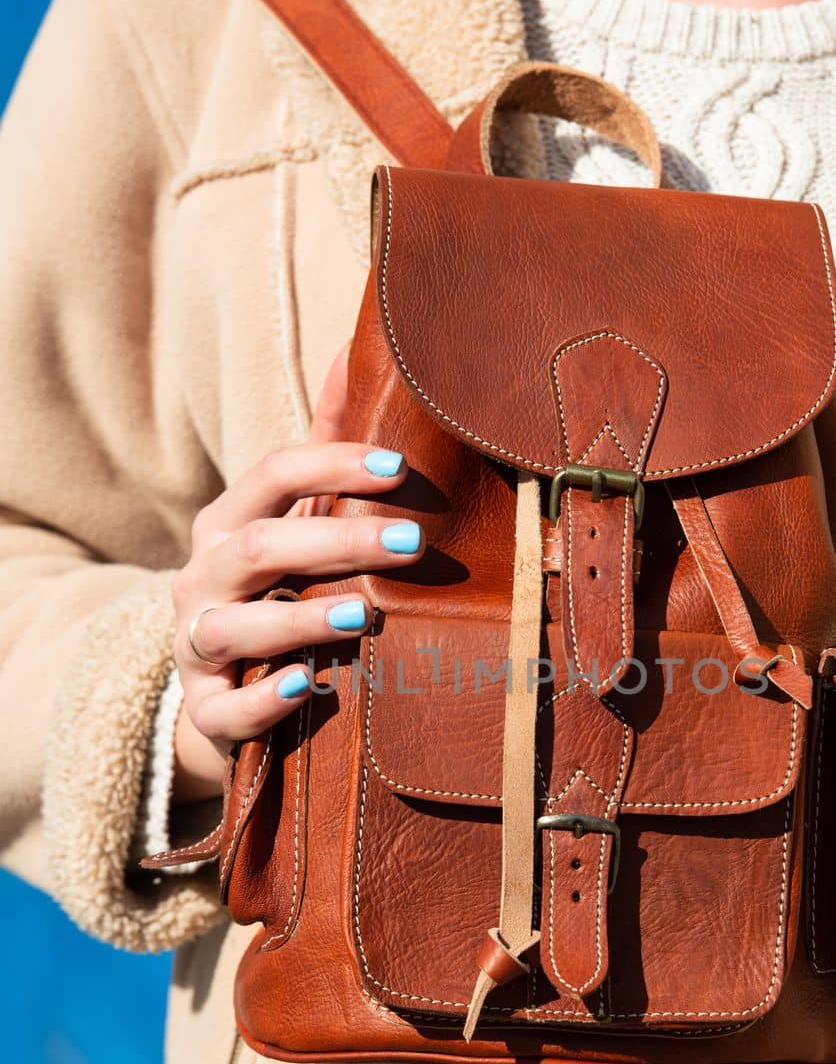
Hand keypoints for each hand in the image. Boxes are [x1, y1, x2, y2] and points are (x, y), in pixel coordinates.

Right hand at [170, 344, 422, 802]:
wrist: (225, 693)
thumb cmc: (275, 590)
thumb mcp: (291, 522)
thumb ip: (324, 451)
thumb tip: (356, 353)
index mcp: (227, 525)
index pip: (271, 477)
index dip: (332, 466)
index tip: (400, 468)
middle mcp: (202, 580)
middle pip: (259, 548)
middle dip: (336, 542)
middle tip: (410, 542)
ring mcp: (197, 646)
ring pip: (234, 628)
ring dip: (298, 618)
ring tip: (363, 615)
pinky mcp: (207, 710)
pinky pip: (226, 709)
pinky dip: (262, 701)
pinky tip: (304, 687)